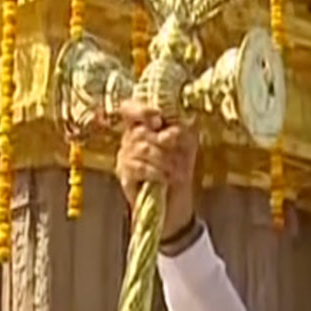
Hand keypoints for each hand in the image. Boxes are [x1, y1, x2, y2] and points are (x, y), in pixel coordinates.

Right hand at [115, 99, 197, 235]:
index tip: (158, 119)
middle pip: (140, 131)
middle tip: (177, 152)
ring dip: (164, 160)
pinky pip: (139, 167)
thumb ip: (179, 129)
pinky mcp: (124, 175)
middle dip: (164, 142)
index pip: (130, 108)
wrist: (175, 202)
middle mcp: (130, 138)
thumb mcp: (186, 144)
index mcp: (144, 126)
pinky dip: (157, 173)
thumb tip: (169, 131)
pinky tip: (165, 179)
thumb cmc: (179, 169)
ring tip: (175, 170)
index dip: (141, 110)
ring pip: (141, 149)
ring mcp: (124, 157)